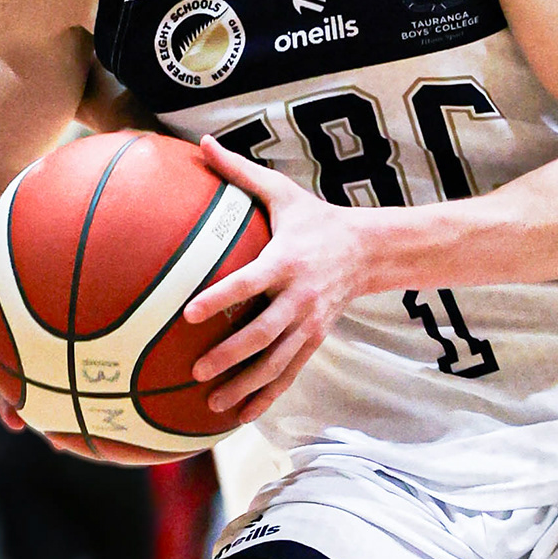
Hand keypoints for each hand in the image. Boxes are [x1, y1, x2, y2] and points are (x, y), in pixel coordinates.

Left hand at [183, 137, 374, 423]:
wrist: (369, 250)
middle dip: (230, 355)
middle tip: (196, 370)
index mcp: (285, 262)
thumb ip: (240, 172)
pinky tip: (240, 414)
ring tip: (211, 402)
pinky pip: (289, 374)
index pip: (249, 283)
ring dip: (244, 385)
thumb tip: (201, 144)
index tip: (188, 314)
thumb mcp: (282, 192)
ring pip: (276, 363)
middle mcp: (298, 298)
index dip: (220, 299)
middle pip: (263, 334)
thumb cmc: (315, 219)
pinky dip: (266, 396)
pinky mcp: (315, 341)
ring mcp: (309, 324)